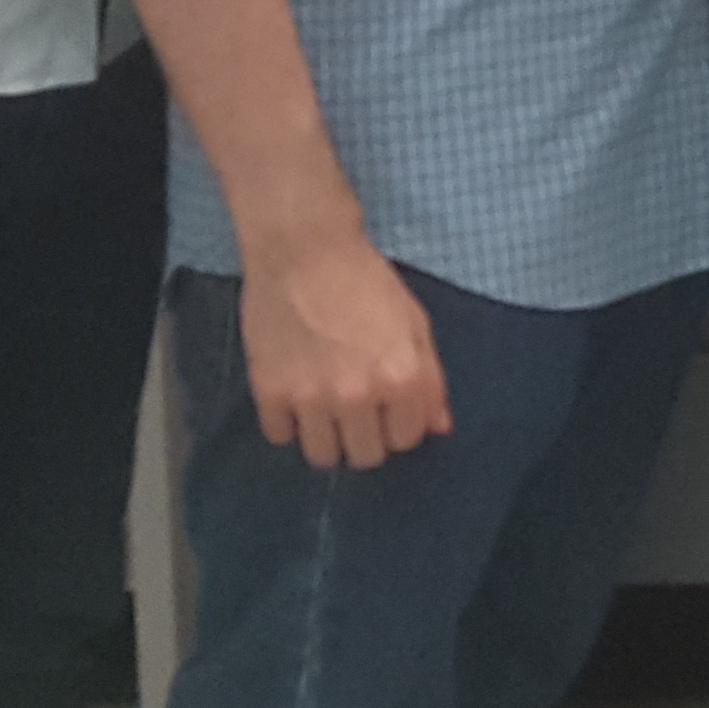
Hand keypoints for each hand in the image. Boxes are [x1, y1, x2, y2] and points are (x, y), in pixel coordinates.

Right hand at [240, 231, 452, 470]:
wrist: (303, 251)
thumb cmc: (365, 281)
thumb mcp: (414, 323)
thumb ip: (430, 380)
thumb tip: (438, 428)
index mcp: (401, 378)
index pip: (407, 439)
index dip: (402, 424)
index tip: (391, 407)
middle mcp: (357, 396)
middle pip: (366, 456)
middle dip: (367, 437)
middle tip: (359, 411)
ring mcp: (310, 398)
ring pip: (322, 457)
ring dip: (328, 438)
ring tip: (327, 410)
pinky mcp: (270, 392)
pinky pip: (280, 436)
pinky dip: (288, 423)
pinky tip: (295, 396)